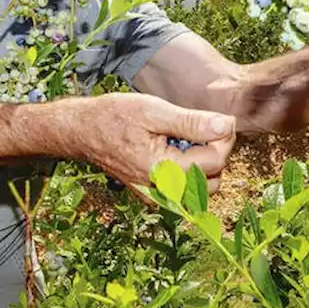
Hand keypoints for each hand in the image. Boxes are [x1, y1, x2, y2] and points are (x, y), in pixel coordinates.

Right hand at [75, 93, 236, 192]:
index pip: (215, 162)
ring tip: (188, 138)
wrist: (81, 131)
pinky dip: (190, 170)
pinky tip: (176, 149)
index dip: (224, 138)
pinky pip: (185, 188)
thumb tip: (226, 125)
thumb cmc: (113, 116)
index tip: (220, 119)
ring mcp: (157, 196)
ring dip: (205, 163)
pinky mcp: (154, 195)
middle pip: (213, 179)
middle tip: (206, 127)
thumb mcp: (154, 111)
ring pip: (201, 187)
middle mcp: (161, 192)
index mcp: (162, 171)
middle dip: (217, 152)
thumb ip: (192, 122)